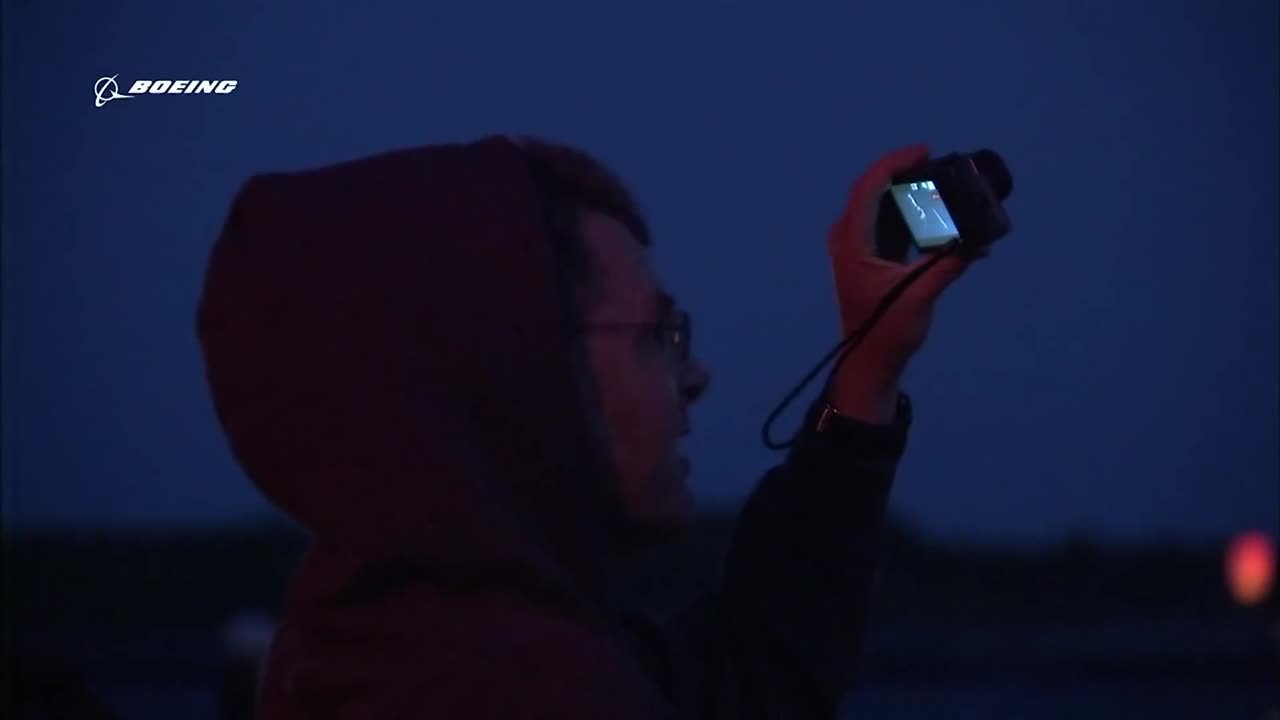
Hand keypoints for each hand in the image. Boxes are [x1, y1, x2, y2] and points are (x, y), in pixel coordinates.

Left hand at [826, 144, 983, 421]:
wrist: (868, 362)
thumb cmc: (887, 331)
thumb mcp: (920, 296)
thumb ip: (950, 264)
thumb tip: (982, 242)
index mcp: (853, 242)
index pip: (869, 187)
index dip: (895, 162)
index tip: (925, 151)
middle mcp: (848, 238)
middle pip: (872, 189)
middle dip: (904, 171)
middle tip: (937, 163)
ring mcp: (854, 247)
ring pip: (879, 204)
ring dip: (907, 191)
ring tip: (939, 182)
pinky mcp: (866, 257)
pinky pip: (884, 221)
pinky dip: (907, 212)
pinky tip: (932, 212)